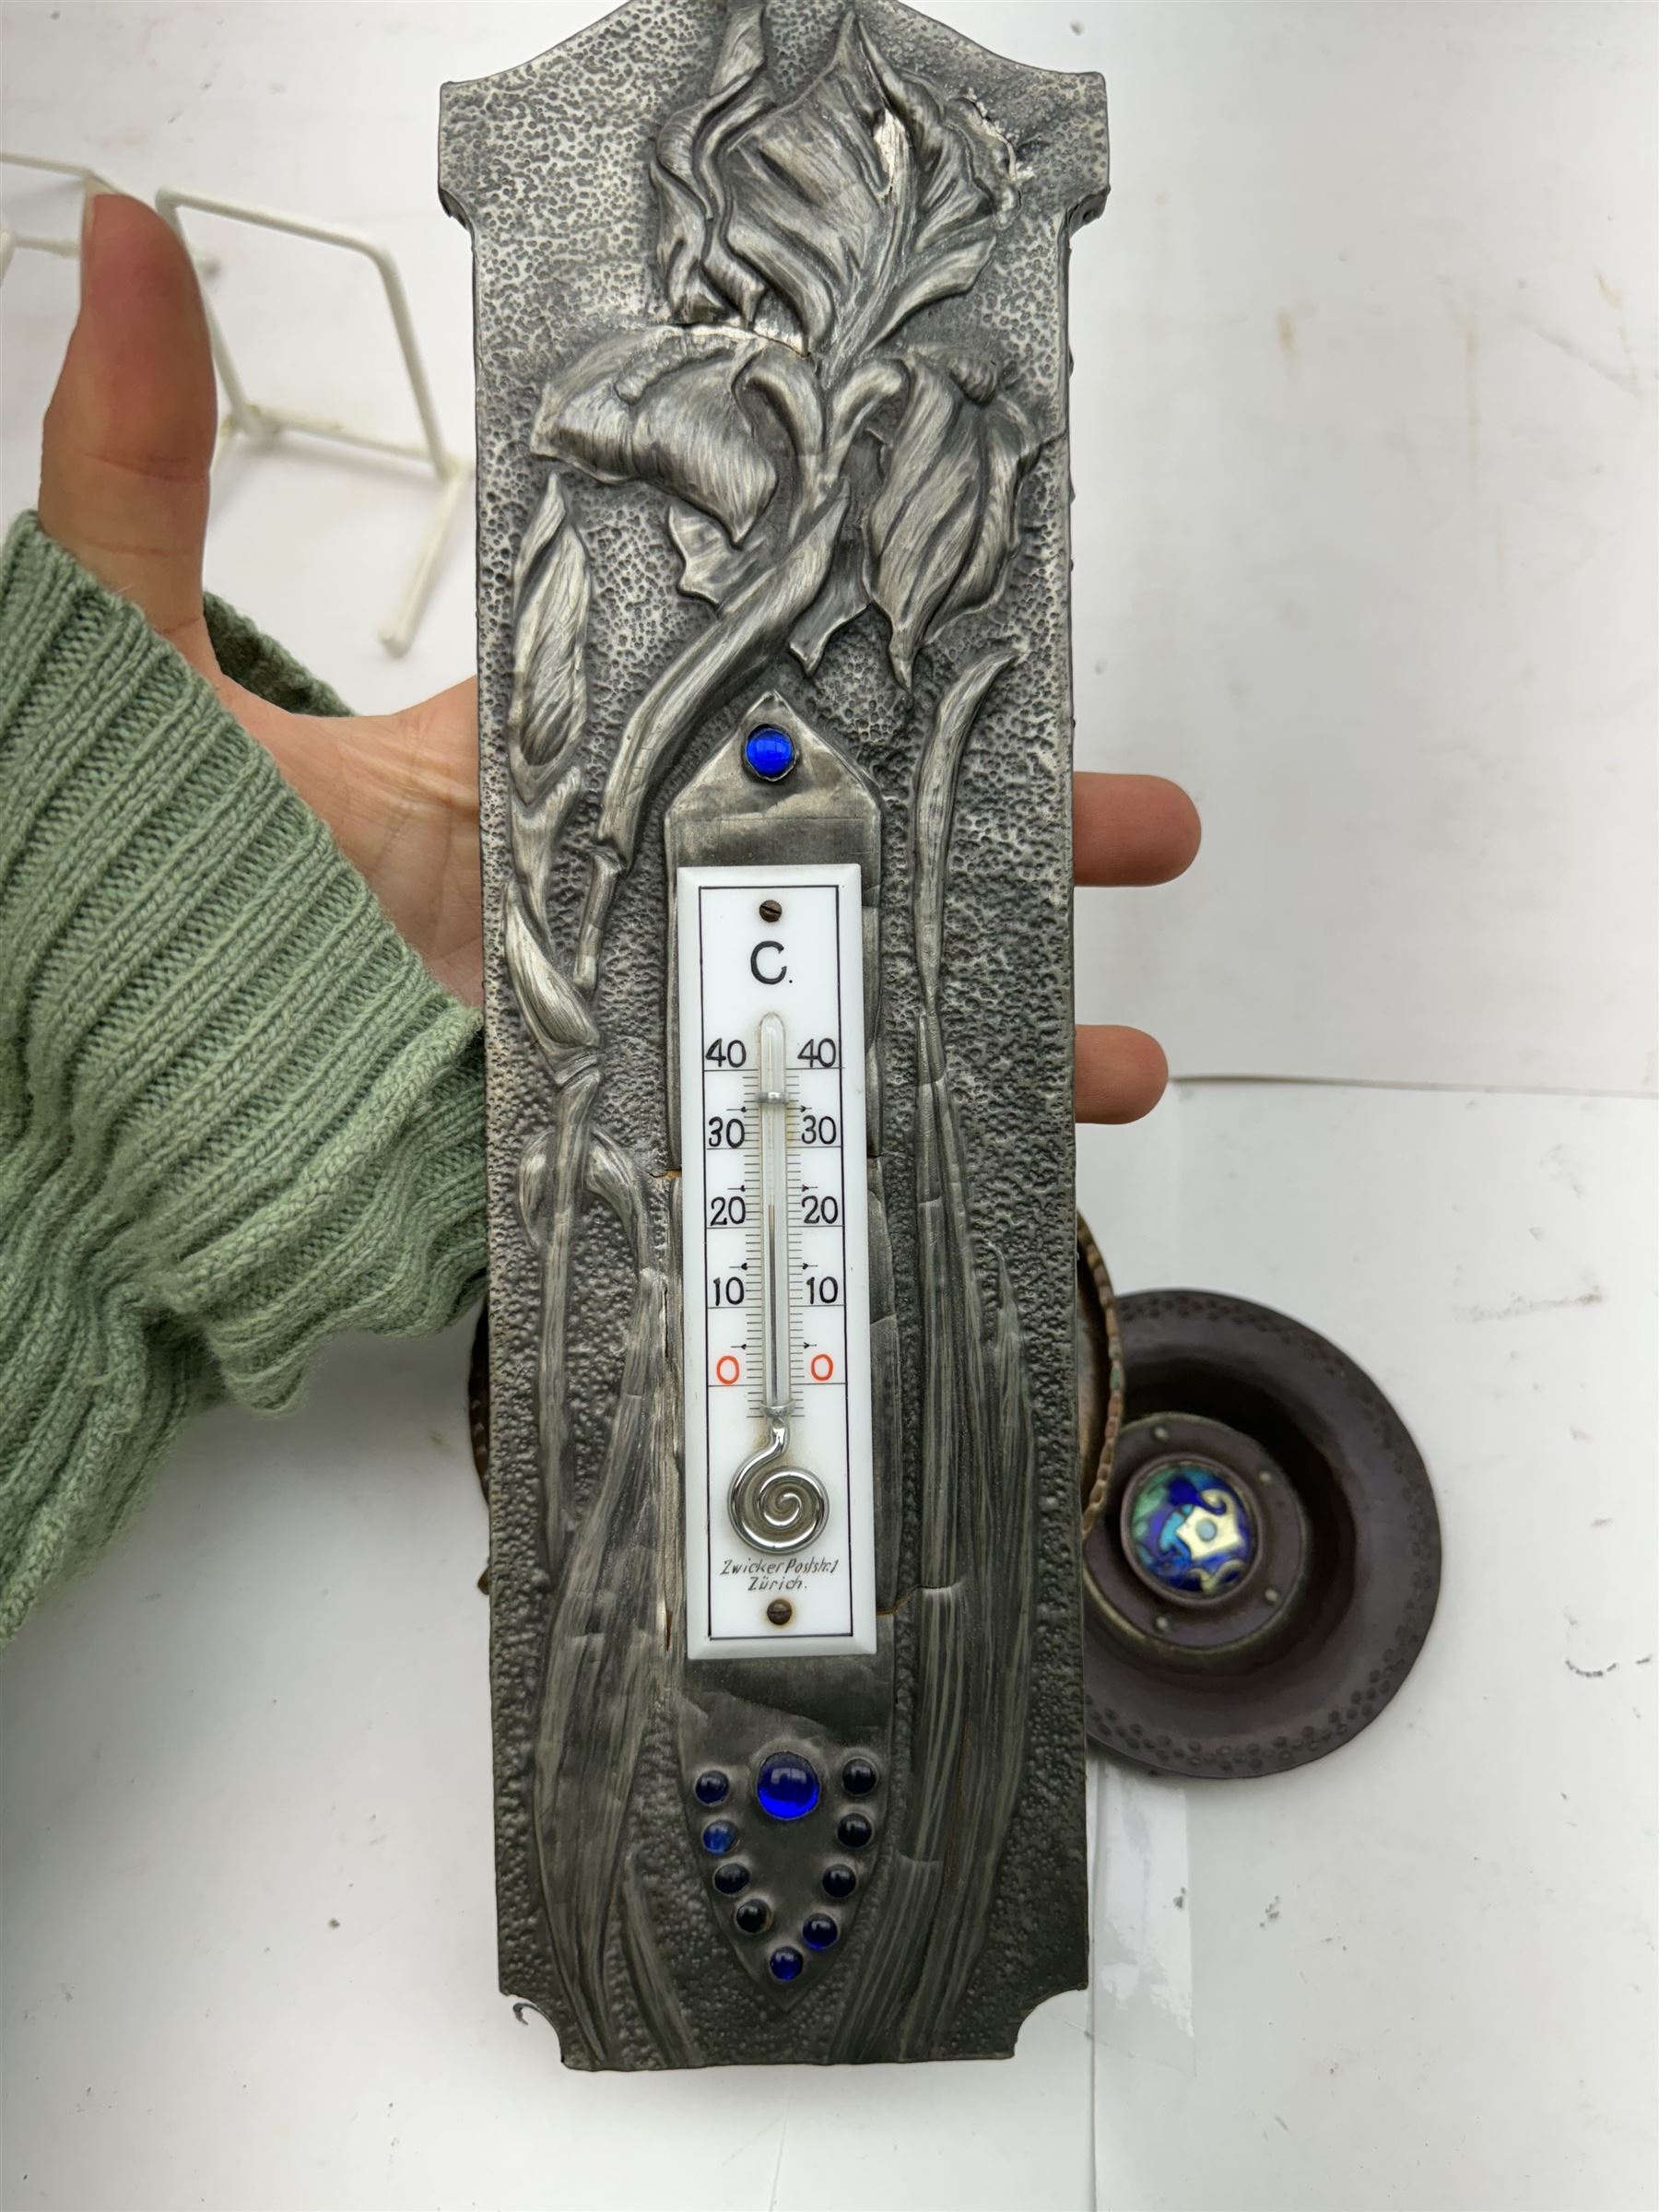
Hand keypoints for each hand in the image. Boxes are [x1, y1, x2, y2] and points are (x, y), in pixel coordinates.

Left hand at [38, 194, 1198, 1113]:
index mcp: (559, 765)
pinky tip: (1043, 1129)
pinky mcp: (662, 1128)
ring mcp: (660, 1017)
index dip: (871, 655)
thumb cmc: (161, 904)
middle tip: (1138, 822)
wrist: (157, 1124)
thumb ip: (143, 468)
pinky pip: (822, 1132)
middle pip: (859, 844)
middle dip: (1011, 830)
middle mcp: (632, 888)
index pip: (746, 689)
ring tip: (1122, 1025)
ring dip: (1010, 1001)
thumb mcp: (154, 669)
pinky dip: (937, 1136)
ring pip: (869, 997)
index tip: (985, 622)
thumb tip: (126, 244)